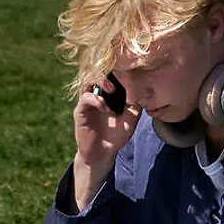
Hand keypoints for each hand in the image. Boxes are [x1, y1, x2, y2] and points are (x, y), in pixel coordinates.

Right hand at [70, 81, 140, 209]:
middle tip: (120, 78)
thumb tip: (144, 91)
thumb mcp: (131, 120)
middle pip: (98, 72)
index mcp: (108, 95)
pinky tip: (105, 109)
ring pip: (88, 81)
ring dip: (100, 82)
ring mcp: (87, 102)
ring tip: (111, 90)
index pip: (111, 75)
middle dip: (108, 71)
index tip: (131, 71)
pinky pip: (85, 98)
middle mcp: (97, 95)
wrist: (102, 154)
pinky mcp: (80, 111)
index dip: (120, 70)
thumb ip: (136, 106)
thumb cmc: (116, 136)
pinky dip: (96, 100)